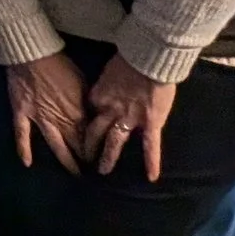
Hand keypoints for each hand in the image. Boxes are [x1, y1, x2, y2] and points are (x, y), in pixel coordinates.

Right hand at [6, 51, 89, 174]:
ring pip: (55, 145)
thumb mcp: (82, 82)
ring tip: (73, 174)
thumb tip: (95, 117)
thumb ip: (88, 103)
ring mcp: (39, 118)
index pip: (90, 136)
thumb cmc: (60, 64)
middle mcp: (60, 120)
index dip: (96, 148)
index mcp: (77, 112)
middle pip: (75, 145)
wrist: (32, 53)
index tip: (102, 157)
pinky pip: (22, 134)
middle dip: (84, 159)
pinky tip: (26, 163)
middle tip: (92, 172)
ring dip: (65, 160)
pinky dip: (24, 148)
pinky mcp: (22, 113)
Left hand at [83, 53, 177, 181]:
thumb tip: (107, 85)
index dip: (87, 120)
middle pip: (95, 131)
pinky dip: (152, 162)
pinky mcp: (151, 123)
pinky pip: (151, 145)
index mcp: (99, 95)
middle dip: (88, 145)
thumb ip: (106, 83)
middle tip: (83, 158)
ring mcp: (130, 118)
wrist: (148, 58)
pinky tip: (152, 177)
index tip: (82, 129)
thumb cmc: (129, 59)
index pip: (90, 112)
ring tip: (103, 171)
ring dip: (108, 157)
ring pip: (115, 141)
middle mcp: (110, 110)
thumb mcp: (109, 71)